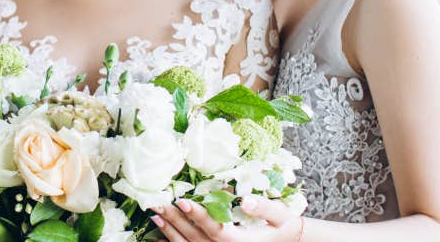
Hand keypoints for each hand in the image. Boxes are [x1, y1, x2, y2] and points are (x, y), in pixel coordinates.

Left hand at [150, 196, 302, 241]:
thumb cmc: (284, 227)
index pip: (216, 230)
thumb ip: (265, 208)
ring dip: (170, 232)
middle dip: (175, 221)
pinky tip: (162, 233)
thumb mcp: (282, 217)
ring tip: (155, 216)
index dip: (198, 216)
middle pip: (196, 239)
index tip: (182, 200)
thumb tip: (247, 200)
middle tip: (157, 204)